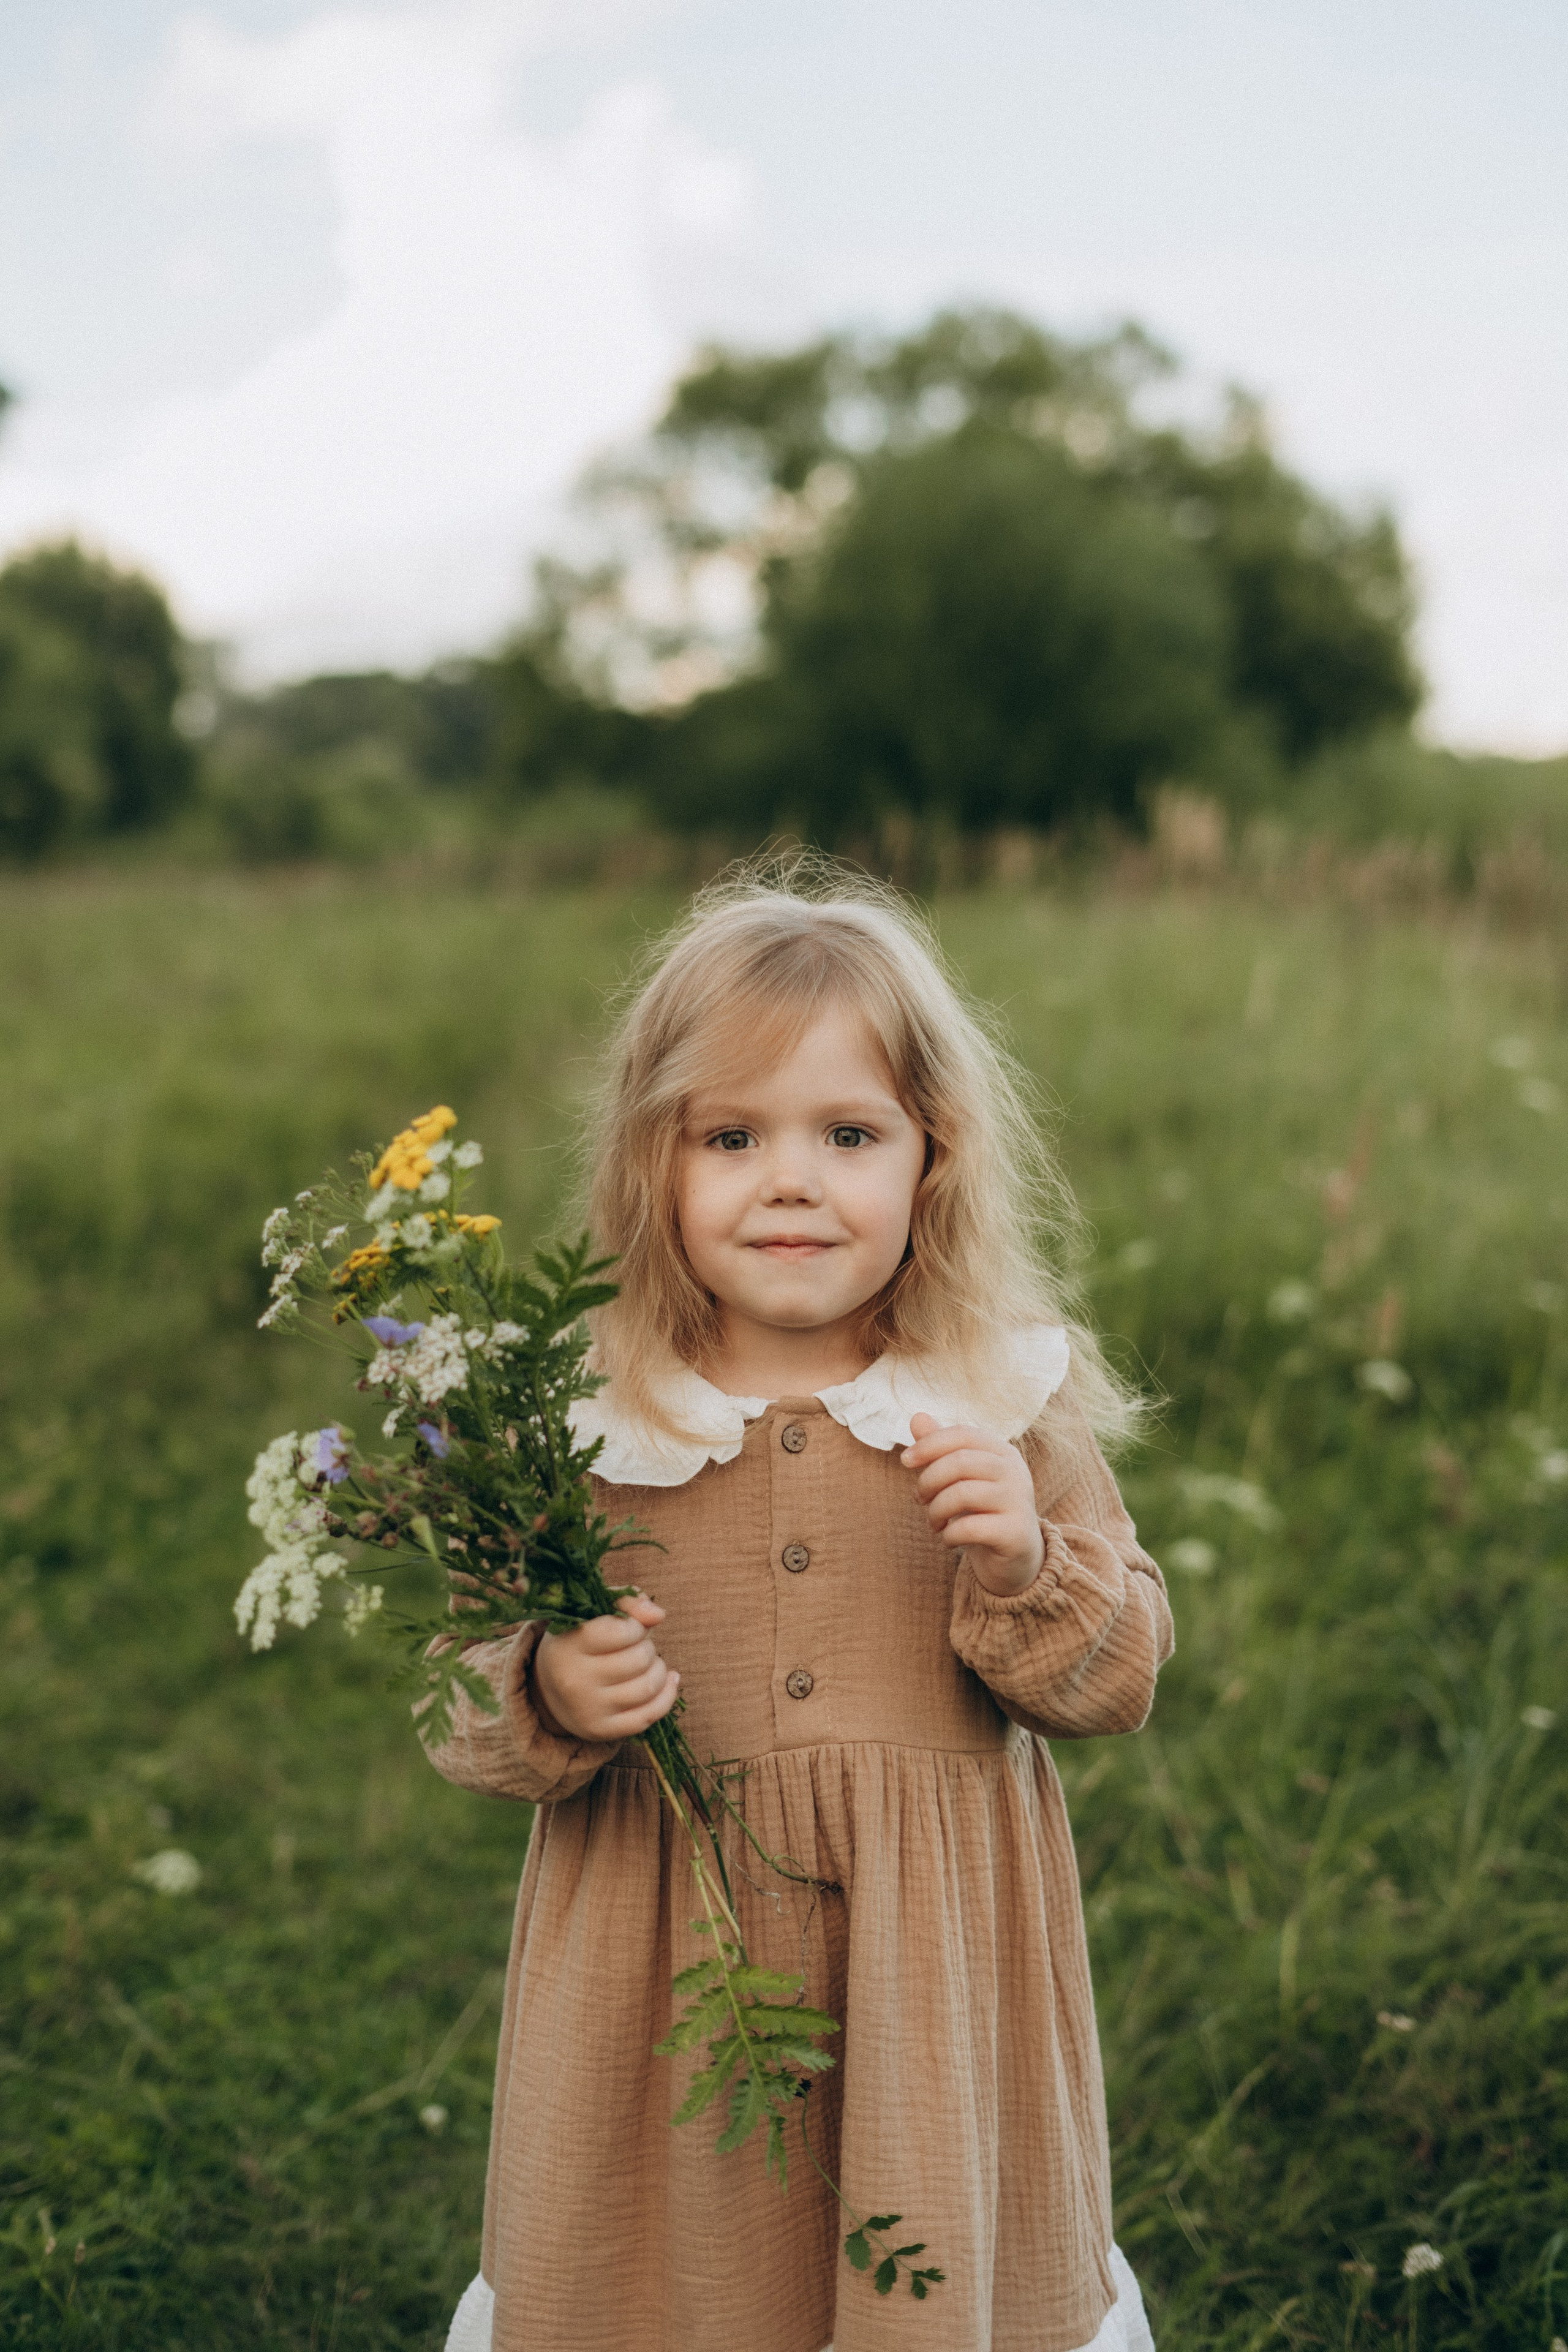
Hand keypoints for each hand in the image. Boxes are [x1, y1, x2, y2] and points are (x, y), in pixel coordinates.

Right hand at [532, 1594, 680, 1741]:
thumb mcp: (592, 1613)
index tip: (630, 1627)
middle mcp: (574, 1680)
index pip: (622, 1631)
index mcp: (567, 1644)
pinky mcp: (601, 1730)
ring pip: (647, 1687)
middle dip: (648, 1647)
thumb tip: (658, 1615)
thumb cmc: (579, 1640)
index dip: (636, 1626)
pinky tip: (669, 1681)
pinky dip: (667, 1696)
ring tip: (650, 1663)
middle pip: (639, 1659)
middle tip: (638, 1646)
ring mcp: (587, 1709)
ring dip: (659, 1670)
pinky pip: (648, 1716)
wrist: (550, 1688)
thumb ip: (625, 1601)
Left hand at [902, 1413, 1045, 1596]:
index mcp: (1004, 1452)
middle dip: (928, 1480)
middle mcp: (1016, 1472)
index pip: (962, 1434)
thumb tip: (916, 1417)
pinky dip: (949, 1534)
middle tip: (919, 1499)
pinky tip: (949, 1539)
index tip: (904, 1461)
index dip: (929, 1444)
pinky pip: (970, 1527)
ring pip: (962, 1494)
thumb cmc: (983, 1510)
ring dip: (935, 1510)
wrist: (1018, 1556)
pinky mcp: (1016, 1532)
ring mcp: (1019, 1502)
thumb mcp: (963, 1478)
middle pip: (959, 1461)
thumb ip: (941, 1449)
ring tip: (933, 1523)